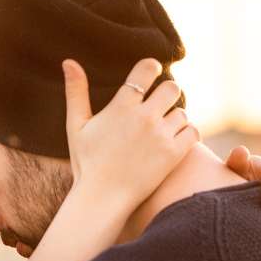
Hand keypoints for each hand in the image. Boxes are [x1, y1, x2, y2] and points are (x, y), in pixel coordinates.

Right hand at [63, 57, 199, 212]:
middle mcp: (144, 117)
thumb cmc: (86, 163)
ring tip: (161, 131)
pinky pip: (193, 131)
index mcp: (121, 105)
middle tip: (158, 106)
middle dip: (166, 94)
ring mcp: (161, 136)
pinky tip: (174, 141)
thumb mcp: (77, 126)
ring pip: (182, 111)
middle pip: (172, 87)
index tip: (149, 76)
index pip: (148, 69)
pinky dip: (186, 134)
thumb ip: (76, 92)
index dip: (151, 69)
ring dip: (174, 118)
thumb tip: (68, 61)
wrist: (102, 199)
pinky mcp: (174, 154)